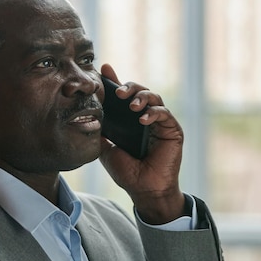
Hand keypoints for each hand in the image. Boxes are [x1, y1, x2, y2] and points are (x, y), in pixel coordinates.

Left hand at [98, 63, 185, 223]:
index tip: (104, 69)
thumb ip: (101, 132)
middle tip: (118, 91)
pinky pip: (164, 113)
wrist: (144, 190)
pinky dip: (153, 112)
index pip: (124, 97)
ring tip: (132, 105)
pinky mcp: (172, 130)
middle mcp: (146, 118)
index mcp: (130, 120)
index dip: (115, 81)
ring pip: (154, 97)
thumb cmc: (127, 173)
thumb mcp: (107, 150)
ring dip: (142, 97)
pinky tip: (143, 119)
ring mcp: (160, 123)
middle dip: (129, 87)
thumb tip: (88, 116)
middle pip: (140, 91)